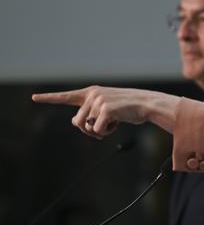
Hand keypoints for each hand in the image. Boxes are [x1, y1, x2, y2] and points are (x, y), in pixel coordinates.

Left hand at [32, 86, 178, 138]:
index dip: (50, 98)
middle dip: (87, 130)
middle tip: (102, 130)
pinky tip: (117, 124)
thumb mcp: (107, 107)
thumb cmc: (128, 108)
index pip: (66, 96)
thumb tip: (76, 123)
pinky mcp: (105, 109)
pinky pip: (97, 130)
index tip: (34, 98)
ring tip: (112, 124)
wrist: (147, 103)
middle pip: (76, 122)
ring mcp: (98, 101)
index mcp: (91, 92)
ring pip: (85, 127)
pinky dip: (106, 132)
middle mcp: (92, 95)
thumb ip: (91, 113)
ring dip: (98, 132)